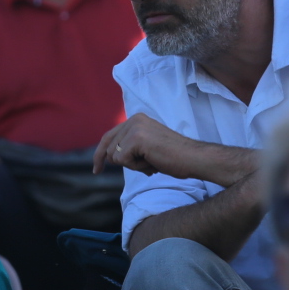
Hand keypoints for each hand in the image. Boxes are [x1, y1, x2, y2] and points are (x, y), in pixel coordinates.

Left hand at [94, 113, 217, 179]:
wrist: (192, 158)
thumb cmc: (173, 157)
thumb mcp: (146, 148)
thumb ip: (129, 147)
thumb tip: (109, 157)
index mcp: (136, 119)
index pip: (108, 137)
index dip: (100, 155)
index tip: (96, 170)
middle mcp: (134, 119)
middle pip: (109, 149)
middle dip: (124, 163)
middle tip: (149, 162)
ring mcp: (135, 127)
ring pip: (116, 156)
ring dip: (133, 165)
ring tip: (153, 160)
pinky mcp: (136, 138)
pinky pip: (123, 161)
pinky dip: (137, 167)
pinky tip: (152, 161)